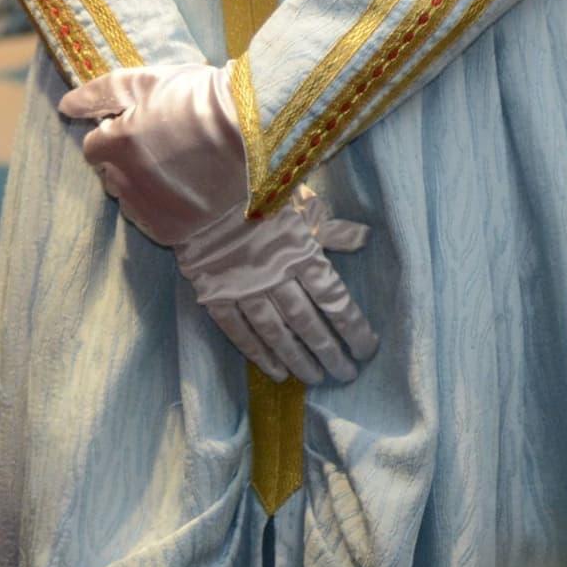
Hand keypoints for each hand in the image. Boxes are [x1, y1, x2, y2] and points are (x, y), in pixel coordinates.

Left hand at [59, 62, 245, 244]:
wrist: (254, 127)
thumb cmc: (198, 96)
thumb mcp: (146, 82)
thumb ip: (99, 94)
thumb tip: (64, 107)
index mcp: (117, 144)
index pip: (93, 148)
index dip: (116, 134)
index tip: (144, 125)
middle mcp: (129, 182)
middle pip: (109, 176)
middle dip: (126, 161)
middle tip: (164, 143)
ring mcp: (152, 209)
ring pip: (128, 201)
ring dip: (141, 186)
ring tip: (177, 165)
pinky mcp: (174, 229)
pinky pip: (151, 222)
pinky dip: (161, 208)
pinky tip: (185, 186)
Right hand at [177, 185, 376, 384]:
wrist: (200, 188)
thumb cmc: (256, 190)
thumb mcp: (299, 203)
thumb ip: (329, 228)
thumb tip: (363, 238)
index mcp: (300, 252)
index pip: (333, 299)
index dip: (352, 327)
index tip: (366, 350)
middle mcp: (276, 276)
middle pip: (308, 322)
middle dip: (330, 351)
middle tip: (346, 375)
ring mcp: (244, 289)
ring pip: (276, 333)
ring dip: (298, 358)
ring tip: (315, 379)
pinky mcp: (216, 295)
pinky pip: (240, 331)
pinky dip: (258, 353)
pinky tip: (275, 371)